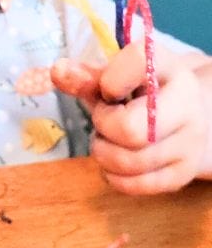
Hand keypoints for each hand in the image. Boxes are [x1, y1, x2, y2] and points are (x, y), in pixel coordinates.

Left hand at [51, 42, 208, 194]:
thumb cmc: (142, 94)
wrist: (187, 119)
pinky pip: (134, 185)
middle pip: (131, 130)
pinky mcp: (182, 174)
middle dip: (104, 126)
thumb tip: (57, 71)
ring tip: (109, 140)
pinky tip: (115, 162)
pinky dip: (113, 176)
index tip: (109, 89)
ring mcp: (190, 143)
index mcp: (169, 69)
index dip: (110, 80)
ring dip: (104, 153)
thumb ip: (87, 76)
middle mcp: (188, 105)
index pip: (138, 62)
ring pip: (129, 162)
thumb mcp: (118, 78)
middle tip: (105, 120)